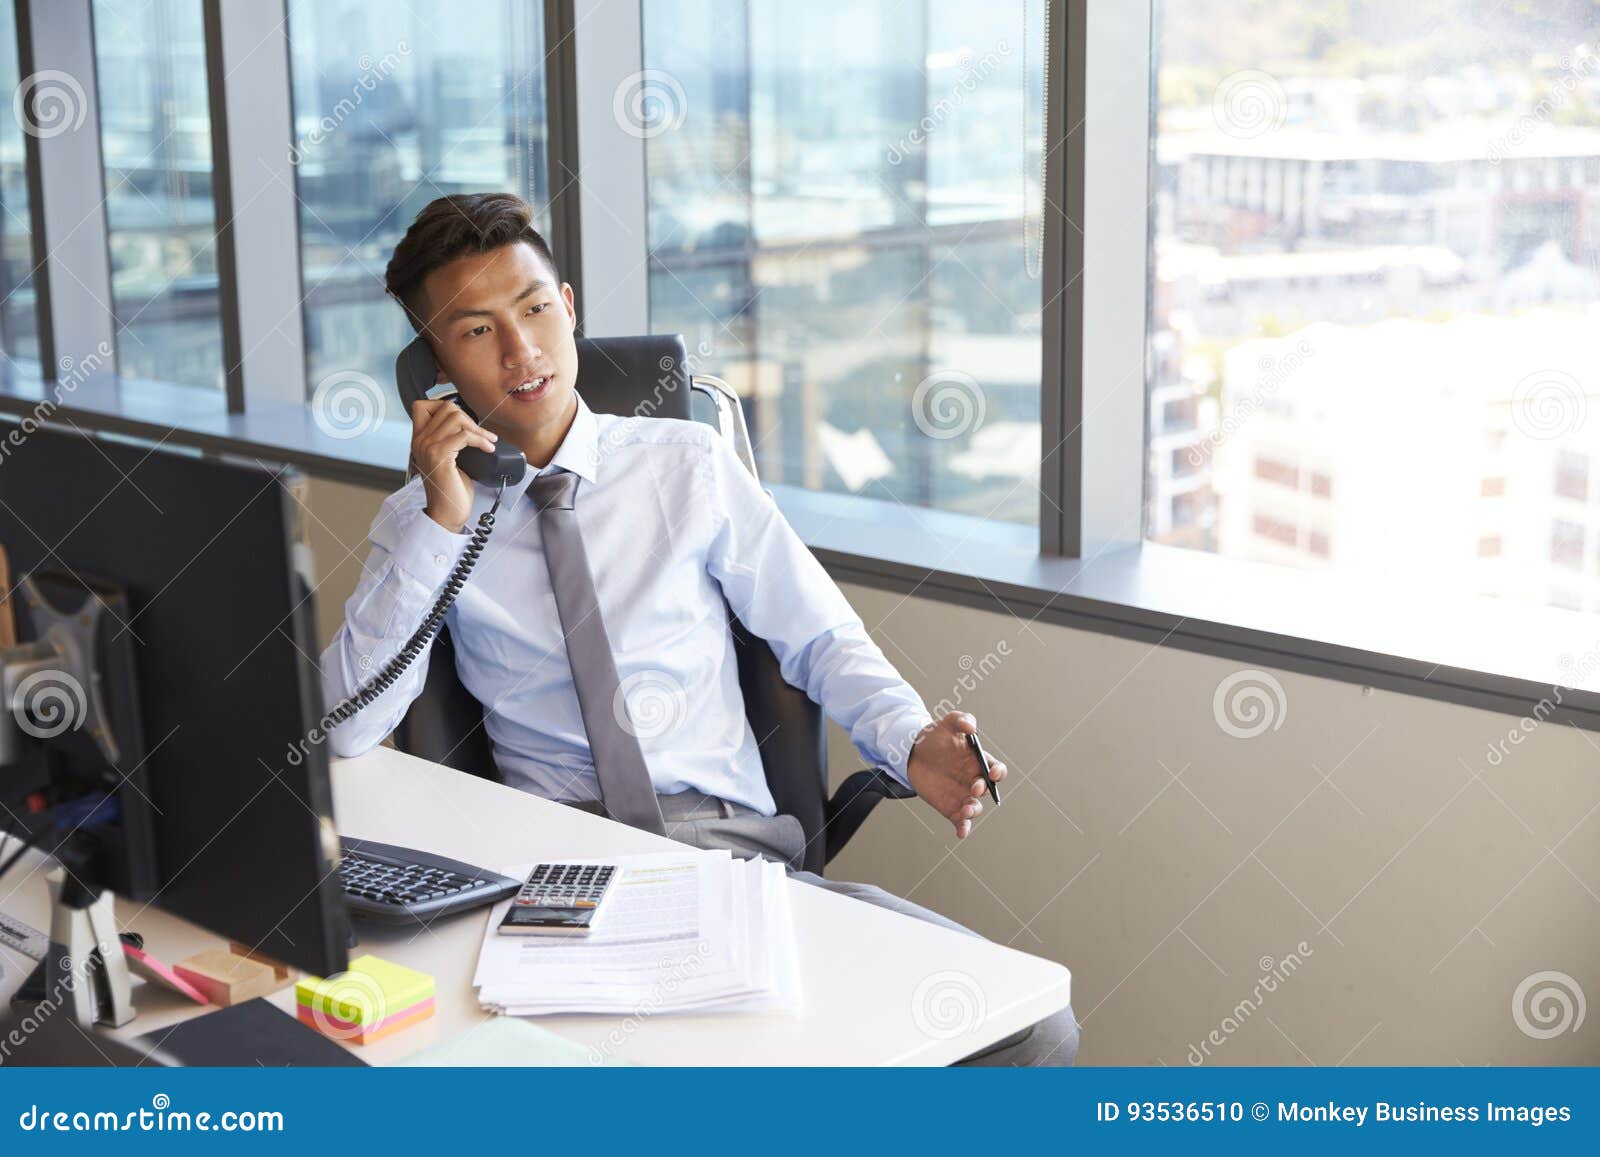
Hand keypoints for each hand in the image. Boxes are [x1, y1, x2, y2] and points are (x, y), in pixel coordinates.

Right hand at [409, 398, 498, 530]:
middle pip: (445, 407)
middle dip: (469, 417)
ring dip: (478, 429)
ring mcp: (427, 447)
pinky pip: (463, 435)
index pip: (422, 405)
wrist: (447, 512)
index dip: (445, 405)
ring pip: (455, 417)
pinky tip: (488, 448)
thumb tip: (470, 424)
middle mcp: (419, 441)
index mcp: (419, 439)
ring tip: (488, 441)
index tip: (464, 420)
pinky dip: (480, 440)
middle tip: (482, 434)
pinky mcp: (439, 456)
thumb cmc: (452, 488)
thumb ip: (450, 440)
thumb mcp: (448, 458)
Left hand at [905, 712, 1005, 839]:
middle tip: (973, 787)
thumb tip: (971, 727)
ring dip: (974, 811)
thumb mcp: (947, 722)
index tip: (992, 772)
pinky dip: (963, 828)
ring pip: (975, 807)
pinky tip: (961, 832)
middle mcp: (974, 779)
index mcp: (978, 761)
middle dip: (982, 789)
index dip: (998, 772)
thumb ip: (961, 720)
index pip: (996, 768)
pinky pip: (960, 820)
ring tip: (965, 810)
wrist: (912, 752)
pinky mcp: (950, 807)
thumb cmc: (936, 736)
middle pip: (986, 789)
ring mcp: (962, 794)